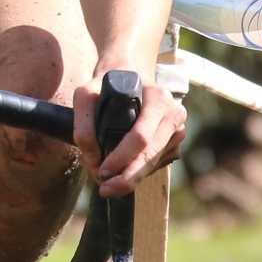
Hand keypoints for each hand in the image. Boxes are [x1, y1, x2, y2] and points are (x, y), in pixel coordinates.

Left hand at [75, 74, 186, 196]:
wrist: (129, 71)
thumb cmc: (106, 82)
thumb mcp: (85, 94)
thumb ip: (83, 126)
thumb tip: (94, 161)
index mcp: (158, 98)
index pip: (141, 137)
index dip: (121, 159)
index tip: (101, 172)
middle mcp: (175, 113)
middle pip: (151, 155)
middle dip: (127, 177)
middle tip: (105, 190)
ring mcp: (178, 129)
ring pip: (155, 163)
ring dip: (132, 177)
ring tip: (108, 184)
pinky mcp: (175, 142)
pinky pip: (158, 164)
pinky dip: (140, 172)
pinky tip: (124, 172)